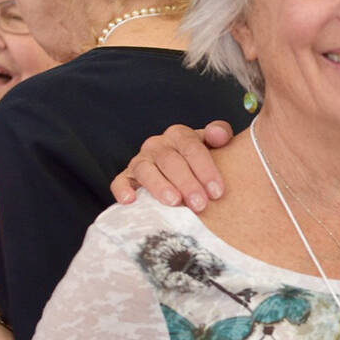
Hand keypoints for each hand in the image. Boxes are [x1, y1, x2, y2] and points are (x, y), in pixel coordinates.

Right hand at [111, 120, 233, 210]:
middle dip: (186, 182)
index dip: (205, 170)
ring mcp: (140, 161)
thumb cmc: (201, 161)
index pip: (192, 148)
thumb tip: (217, 135)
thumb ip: (220, 135)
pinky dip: (123, 190)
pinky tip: (130, 200)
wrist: (181, 171)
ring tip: (174, 202)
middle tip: (200, 204)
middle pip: (170, 160)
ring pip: (145, 169)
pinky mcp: (126, 177)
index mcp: (179, 135)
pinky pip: (119, 181)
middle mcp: (157, 145)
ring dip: (159, 186)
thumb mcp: (214, 145)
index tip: (217, 192)